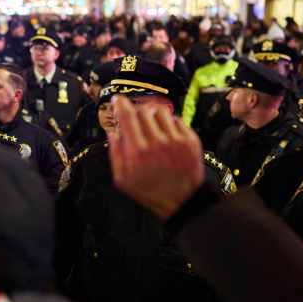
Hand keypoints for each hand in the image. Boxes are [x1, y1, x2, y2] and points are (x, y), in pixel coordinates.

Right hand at [107, 96, 204, 219]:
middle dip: (136, 112)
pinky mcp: (190, 140)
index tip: (118, 100)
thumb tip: (112, 132)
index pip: (127, 115)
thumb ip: (115, 153)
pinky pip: (176, 119)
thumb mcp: (123, 179)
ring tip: (152, 127)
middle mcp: (157, 142)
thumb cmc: (151, 191)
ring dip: (153, 115)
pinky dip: (169, 123)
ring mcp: (176, 140)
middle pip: (142, 110)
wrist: (181, 201)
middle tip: (135, 119)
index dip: (120, 104)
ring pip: (160, 111)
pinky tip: (166, 134)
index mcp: (138, 151)